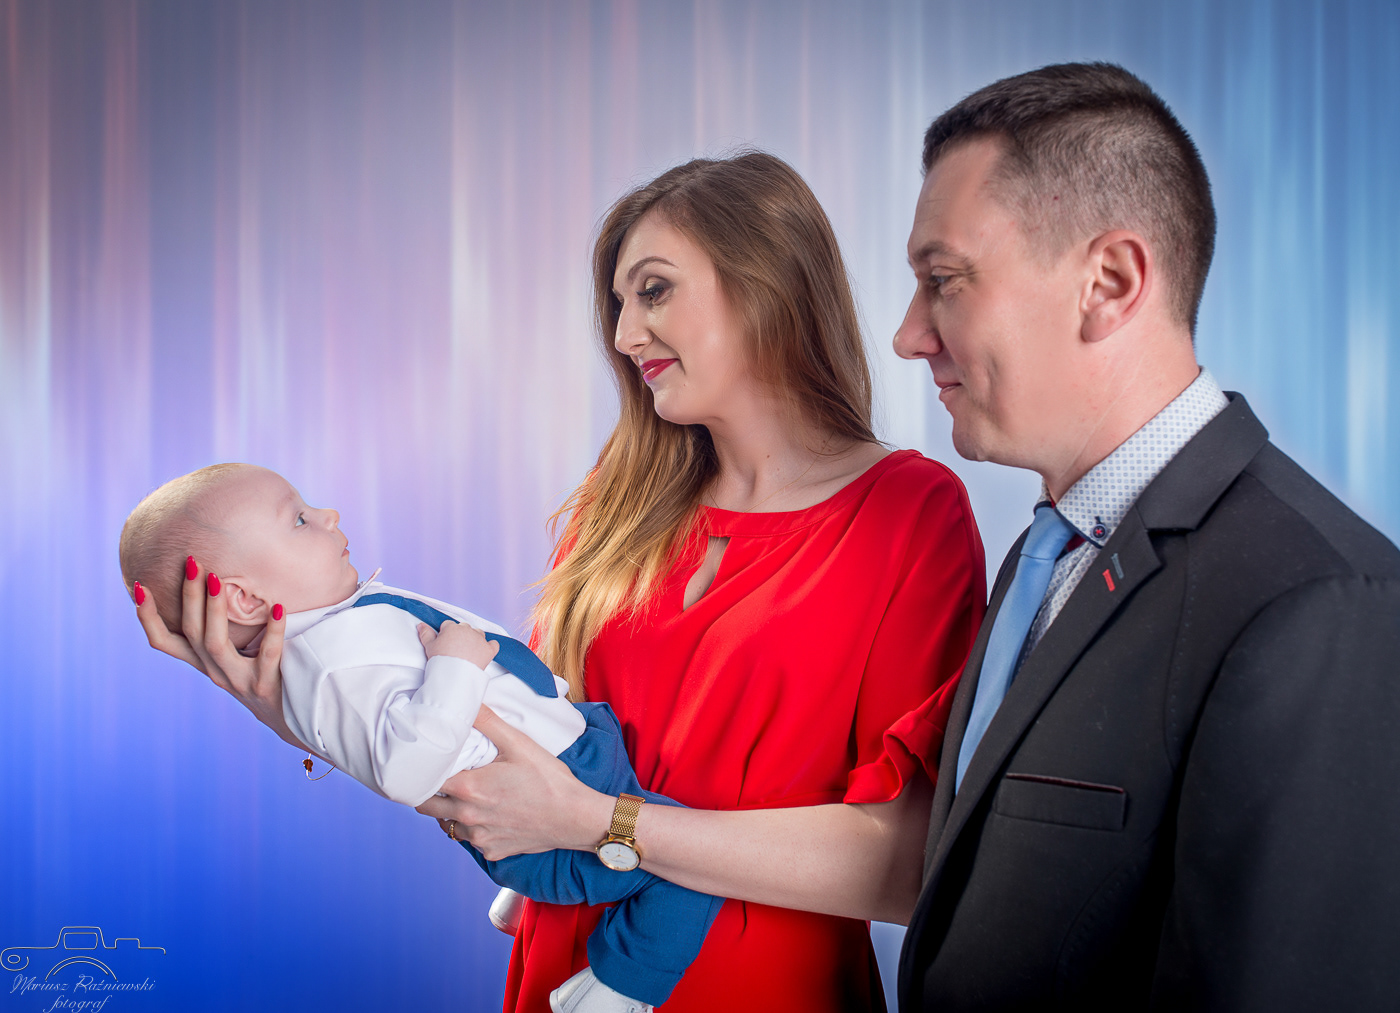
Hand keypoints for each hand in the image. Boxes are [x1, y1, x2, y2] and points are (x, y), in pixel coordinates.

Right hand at [133, 556, 302, 748]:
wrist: (292, 718)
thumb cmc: (262, 677)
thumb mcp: (234, 657)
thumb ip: (222, 632)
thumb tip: (216, 585)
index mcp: (204, 664)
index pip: (164, 642)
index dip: (148, 618)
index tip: (139, 586)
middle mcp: (215, 673)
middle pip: (192, 633)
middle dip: (188, 597)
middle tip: (192, 562)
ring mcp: (238, 681)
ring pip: (215, 644)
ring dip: (214, 610)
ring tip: (218, 578)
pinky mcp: (265, 686)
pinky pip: (267, 655)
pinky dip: (272, 630)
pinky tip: (278, 607)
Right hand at [416, 620, 499, 669]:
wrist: (454, 675)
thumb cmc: (440, 660)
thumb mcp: (429, 646)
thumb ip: (425, 634)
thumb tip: (421, 625)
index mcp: (452, 628)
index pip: (448, 625)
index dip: (446, 634)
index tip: (445, 643)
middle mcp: (467, 630)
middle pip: (464, 628)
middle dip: (460, 636)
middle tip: (455, 648)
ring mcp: (479, 639)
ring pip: (478, 633)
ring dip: (474, 639)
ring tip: (467, 651)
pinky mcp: (489, 649)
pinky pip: (493, 644)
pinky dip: (490, 647)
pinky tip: (484, 651)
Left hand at [416, 705, 613, 860]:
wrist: (575, 817)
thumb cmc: (549, 779)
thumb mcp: (519, 743)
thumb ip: (488, 721)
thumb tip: (467, 702)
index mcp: (469, 788)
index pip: (425, 781)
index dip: (424, 769)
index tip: (430, 760)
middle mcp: (467, 817)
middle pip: (426, 807)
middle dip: (428, 791)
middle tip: (442, 777)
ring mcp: (479, 838)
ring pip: (447, 825)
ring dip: (450, 810)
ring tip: (467, 795)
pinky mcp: (491, 852)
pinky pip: (470, 839)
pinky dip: (472, 827)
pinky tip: (489, 813)